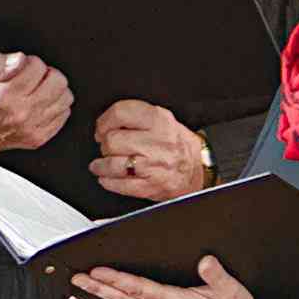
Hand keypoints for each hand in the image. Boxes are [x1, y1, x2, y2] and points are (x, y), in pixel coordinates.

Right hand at [0, 51, 73, 161]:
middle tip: (34, 76)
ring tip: (39, 89)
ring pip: (65, 99)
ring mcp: (32, 128)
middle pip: (58, 82)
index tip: (23, 66)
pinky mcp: (37, 138)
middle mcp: (22, 114)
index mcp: (6, 96)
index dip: (31, 61)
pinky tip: (42, 103)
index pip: (38, 67)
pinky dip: (56, 106)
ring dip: (54, 89)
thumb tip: (20, 60)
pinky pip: (63, 116)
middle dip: (47, 73)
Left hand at [88, 100, 219, 206]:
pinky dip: (108, 182)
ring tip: (99, 164)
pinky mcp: (151, 186)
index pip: (121, 113)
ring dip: (101, 165)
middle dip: (105, 145)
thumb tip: (108, 121)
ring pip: (113, 164)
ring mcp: (154, 166)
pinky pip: (121, 185)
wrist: (198, 169)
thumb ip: (137, 116)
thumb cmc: (178, 144)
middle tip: (107, 147)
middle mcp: (158, 142)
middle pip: (113, 140)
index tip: (101, 128)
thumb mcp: (164, 120)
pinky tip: (106, 178)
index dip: (104, 121)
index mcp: (160, 121)